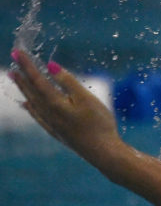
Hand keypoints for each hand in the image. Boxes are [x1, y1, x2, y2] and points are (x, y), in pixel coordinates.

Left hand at [9, 49, 123, 164]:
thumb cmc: (99, 124)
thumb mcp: (87, 99)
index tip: (17, 51)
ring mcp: (51, 124)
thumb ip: (68, 82)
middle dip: (22, 74)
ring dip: (23, 88)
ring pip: (32, 102)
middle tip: (12, 60)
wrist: (103, 153)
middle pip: (32, 90)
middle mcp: (48, 113)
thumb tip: (51, 66)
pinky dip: (30, 107)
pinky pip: (37, 115)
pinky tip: (27, 105)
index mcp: (55, 103)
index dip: (27, 65)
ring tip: (15, 77)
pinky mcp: (57, 132)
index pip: (38, 79)